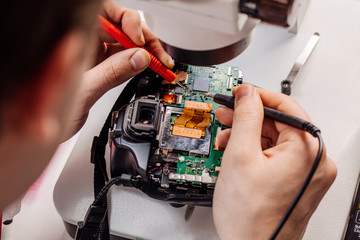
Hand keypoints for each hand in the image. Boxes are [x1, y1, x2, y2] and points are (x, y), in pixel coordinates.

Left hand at [62, 0, 173, 139]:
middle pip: (122, 28)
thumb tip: (139, 59)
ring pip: (126, 44)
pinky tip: (150, 67)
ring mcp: (96, 55)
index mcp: (76, 39)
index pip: (107, 14)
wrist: (46, 132)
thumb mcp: (84, 91)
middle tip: (158, 54)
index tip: (139, 42)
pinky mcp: (104, 68)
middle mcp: (86, 43)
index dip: (127, 22)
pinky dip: (140, 64)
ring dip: (146, 52)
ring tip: (160, 62)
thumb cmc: (49, 110)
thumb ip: (112, 73)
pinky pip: (125, 60)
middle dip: (143, 39)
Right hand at [213, 84, 336, 239]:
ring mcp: (308, 174)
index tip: (240, 93)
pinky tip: (236, 152)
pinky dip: (255, 151)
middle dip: (249, 118)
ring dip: (249, 135)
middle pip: (280, 124)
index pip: (286, 107)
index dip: (258, 96)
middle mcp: (316, 162)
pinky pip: (277, 156)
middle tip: (227, 114)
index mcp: (309, 152)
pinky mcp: (297, 182)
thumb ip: (246, 117)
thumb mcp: (240, 156)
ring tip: (226, 138)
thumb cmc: (250, 217)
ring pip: (276, 140)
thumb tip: (247, 94)